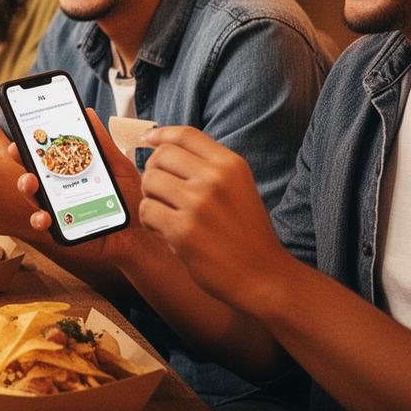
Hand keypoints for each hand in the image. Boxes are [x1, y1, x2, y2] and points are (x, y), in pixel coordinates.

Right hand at [14, 107, 151, 267]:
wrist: (146, 232)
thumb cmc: (131, 199)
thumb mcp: (119, 166)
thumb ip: (102, 143)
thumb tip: (88, 113)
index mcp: (72, 172)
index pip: (48, 155)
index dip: (33, 143)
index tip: (24, 130)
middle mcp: (61, 190)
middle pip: (34, 171)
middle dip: (21, 159)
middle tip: (17, 149)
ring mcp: (59, 210)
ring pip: (33, 197)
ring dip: (26, 187)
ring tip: (30, 181)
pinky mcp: (63, 231)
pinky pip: (45, 225)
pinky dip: (40, 220)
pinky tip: (44, 216)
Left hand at [137, 126, 294, 314]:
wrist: (264, 276)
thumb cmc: (246, 234)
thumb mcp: (237, 188)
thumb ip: (207, 168)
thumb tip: (161, 147)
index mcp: (230, 164)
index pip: (185, 134)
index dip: (160, 134)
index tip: (147, 140)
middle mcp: (215, 178)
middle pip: (161, 156)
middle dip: (154, 171)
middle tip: (161, 192)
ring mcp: (199, 203)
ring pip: (149, 181)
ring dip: (151, 197)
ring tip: (165, 212)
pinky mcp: (183, 230)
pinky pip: (147, 210)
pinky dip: (150, 221)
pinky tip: (164, 231)